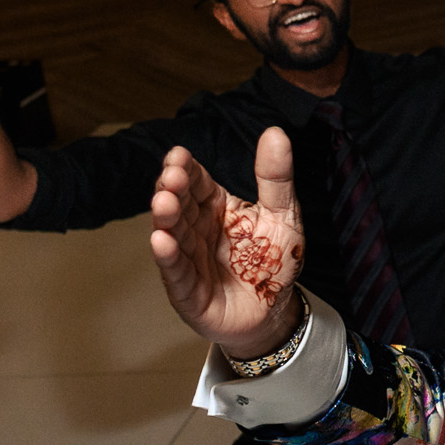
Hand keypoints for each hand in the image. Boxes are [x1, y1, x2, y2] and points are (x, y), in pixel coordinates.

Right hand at [149, 127, 305, 359]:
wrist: (275, 312)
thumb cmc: (274, 261)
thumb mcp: (284, 214)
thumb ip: (276, 177)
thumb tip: (275, 132)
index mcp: (216, 208)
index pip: (197, 183)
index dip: (187, 170)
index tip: (179, 155)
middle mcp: (197, 230)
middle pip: (181, 206)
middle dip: (173, 190)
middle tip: (172, 175)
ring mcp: (189, 260)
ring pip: (174, 235)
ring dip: (166, 218)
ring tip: (163, 201)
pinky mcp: (189, 292)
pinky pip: (177, 273)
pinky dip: (168, 258)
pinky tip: (161, 241)